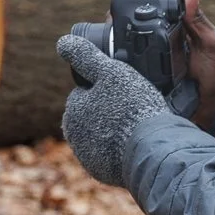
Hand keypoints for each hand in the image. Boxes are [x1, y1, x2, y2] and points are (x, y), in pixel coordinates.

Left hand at [57, 34, 168, 187]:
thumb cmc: (132, 107)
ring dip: (114, 130)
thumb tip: (63, 42)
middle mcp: (74, 136)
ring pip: (101, 135)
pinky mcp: (101, 172)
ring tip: (136, 125)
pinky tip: (134, 143)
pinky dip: (119, 150)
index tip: (125, 91)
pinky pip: (110, 156)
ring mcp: (87, 157)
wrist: (151, 150)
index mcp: (73, 110)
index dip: (108, 88)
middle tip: (133, 108)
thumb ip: (86, 56)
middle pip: (94, 115)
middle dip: (109, 110)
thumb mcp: (111, 72)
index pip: (88, 92)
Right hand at [116, 0, 214, 129]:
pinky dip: (109, 58)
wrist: (207, 106)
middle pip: (120, 16)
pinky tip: (111, 58)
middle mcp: (148, 36)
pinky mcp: (131, 75)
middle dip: (115, 13)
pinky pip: (114, 64)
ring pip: (113, 38)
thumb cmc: (211, 71)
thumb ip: (200, 19)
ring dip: (111, 35)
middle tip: (119, 19)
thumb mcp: (210, 43)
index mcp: (167, 22)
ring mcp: (138, 56)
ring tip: (116, 37)